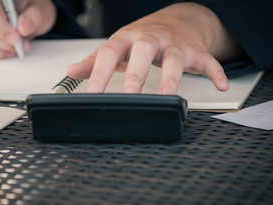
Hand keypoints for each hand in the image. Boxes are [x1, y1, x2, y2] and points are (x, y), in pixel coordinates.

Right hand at [0, 0, 55, 58]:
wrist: (30, 19)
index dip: (1, 27)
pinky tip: (3, 52)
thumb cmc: (32, 13)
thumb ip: (34, 17)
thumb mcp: (41, 12)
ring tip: (12, 50)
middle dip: (3, 42)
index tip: (16, 39)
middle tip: (20, 46)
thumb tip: (23, 27)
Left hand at [67, 2, 241, 93]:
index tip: (92, 92)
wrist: (176, 19)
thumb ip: (94, 60)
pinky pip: (208, 61)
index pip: (110, 52)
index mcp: (128, 38)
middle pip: (144, 52)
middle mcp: (151, 38)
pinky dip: (216, 72)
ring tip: (168, 97)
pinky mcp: (195, 50)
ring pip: (175, 58)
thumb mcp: (117, 46)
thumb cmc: (142, 37)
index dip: (99, 71)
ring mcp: (175, 44)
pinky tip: (221, 85)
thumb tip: (71, 71)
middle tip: (129, 96)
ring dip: (172, 78)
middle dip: (136, 75)